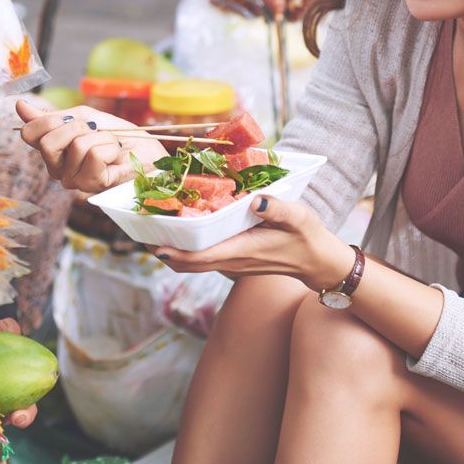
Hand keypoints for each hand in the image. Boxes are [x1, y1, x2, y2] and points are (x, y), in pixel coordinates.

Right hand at [16, 99, 166, 193]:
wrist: (148, 150)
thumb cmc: (118, 135)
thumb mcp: (85, 117)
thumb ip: (53, 116)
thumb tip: (19, 106)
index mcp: (53, 151)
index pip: (29, 134)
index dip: (48, 120)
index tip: (73, 118)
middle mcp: (58, 169)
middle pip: (47, 142)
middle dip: (76, 127)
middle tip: (95, 131)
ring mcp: (74, 180)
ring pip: (76, 146)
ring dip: (101, 137)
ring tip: (111, 144)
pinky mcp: (93, 185)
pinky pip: (94, 155)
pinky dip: (110, 147)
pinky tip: (117, 156)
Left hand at [151, 195, 356, 292]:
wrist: (319, 262)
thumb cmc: (309, 238)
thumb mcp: (299, 217)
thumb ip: (278, 208)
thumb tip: (255, 199)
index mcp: (243, 251)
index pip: (200, 257)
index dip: (174, 253)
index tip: (153, 243)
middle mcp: (233, 261)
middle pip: (189, 264)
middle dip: (165, 251)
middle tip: (144, 231)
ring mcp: (234, 264)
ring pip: (195, 262)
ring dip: (176, 250)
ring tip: (160, 227)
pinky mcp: (237, 260)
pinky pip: (206, 258)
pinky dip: (191, 248)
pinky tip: (189, 228)